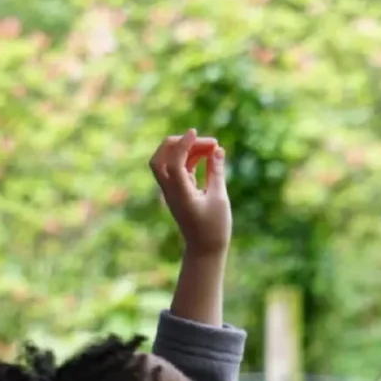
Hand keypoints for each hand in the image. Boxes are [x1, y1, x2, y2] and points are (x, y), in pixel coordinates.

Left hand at [149, 129, 230, 255]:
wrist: (205, 249)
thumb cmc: (215, 227)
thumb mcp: (219, 198)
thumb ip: (217, 172)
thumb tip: (217, 150)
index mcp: (179, 193)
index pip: (173, 162)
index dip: (183, 144)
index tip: (195, 132)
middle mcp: (170, 190)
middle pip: (161, 158)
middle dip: (180, 143)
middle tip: (207, 142)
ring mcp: (171, 190)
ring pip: (169, 161)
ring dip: (187, 150)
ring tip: (213, 147)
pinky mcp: (178, 191)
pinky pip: (178, 168)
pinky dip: (190, 158)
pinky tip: (208, 155)